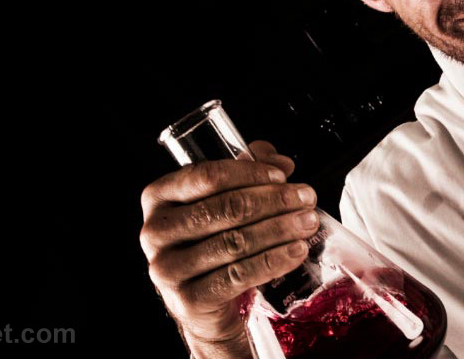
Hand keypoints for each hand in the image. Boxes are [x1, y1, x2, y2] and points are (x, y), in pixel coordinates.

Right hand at [140, 141, 318, 356]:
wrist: (202, 301)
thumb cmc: (211, 240)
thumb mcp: (223, 200)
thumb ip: (247, 172)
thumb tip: (282, 162)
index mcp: (159, 197)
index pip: (207, 176)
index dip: (250, 173)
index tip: (283, 176)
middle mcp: (155, 231)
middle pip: (225, 208)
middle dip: (274, 201)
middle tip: (306, 198)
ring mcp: (167, 268)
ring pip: (235, 241)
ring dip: (279, 229)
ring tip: (308, 223)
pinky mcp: (188, 299)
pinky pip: (239, 276)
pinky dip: (273, 261)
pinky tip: (296, 251)